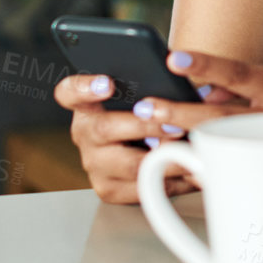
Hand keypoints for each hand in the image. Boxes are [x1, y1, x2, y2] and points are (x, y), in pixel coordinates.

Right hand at [52, 69, 249, 204]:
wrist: (148, 147)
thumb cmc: (149, 111)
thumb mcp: (146, 92)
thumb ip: (154, 81)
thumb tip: (188, 72)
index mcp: (87, 106)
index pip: (70, 92)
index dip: (84, 87)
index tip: (108, 83)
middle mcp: (85, 135)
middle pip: (104, 129)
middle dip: (145, 127)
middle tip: (175, 126)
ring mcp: (95, 165)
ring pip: (129, 165)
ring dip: (165, 158)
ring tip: (191, 150)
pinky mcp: (110, 190)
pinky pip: (143, 188)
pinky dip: (173, 179)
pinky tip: (193, 169)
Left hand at [158, 50, 262, 184]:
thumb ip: (248, 84)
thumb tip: (204, 90)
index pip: (241, 72)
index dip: (207, 65)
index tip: (174, 57)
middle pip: (222, 117)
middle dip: (178, 114)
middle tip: (144, 109)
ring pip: (222, 148)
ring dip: (183, 143)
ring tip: (152, 138)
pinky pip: (232, 174)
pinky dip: (203, 168)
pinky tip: (178, 165)